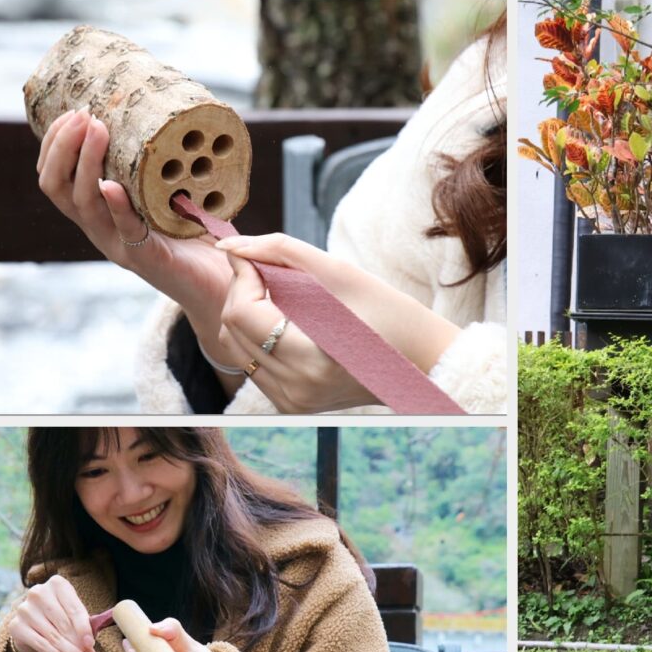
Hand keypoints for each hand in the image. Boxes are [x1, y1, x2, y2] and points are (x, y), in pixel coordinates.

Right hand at [7, 575, 97, 651]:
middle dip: (78, 644)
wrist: (32, 621)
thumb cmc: (60, 615)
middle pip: (63, 624)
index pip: (74, 609)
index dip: (84, 628)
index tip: (91, 644)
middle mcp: (38, 593)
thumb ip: (84, 633)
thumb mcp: (74, 617)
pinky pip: (40, 643)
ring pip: (52, 636)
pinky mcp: (15, 625)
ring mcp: (24, 609)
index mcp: (57, 584)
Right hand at [35, 109, 240, 371]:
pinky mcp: (147, 260)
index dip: (55, 143)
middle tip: (83, 116)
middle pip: (58, 188)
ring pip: (84, 205)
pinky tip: (112, 186)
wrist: (225, 288)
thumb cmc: (200, 237)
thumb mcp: (168, 194)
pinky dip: (117, 207)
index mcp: (101, 214)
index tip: (73, 111)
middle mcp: (102, 230)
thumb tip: (157, 116)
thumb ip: (153, 169)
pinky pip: (125, 231)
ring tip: (96, 131)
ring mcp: (120, 247)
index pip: (57, 177)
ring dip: (86, 164)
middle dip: (64, 146)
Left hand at [215, 233, 460, 411]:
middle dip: (241, 292)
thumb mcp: (339, 273)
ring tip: (275, 294)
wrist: (421, 361)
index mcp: (311, 360)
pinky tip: (284, 320)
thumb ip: (280, 252)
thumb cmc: (389, 312)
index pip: (243, 313)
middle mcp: (295, 389)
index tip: (250, 254)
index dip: (241, 276)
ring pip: (234, 348)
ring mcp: (291, 402)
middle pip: (232, 330)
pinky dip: (257, 336)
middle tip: (263, 269)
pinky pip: (252, 364)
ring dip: (246, 314)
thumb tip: (229, 245)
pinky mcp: (291, 405)